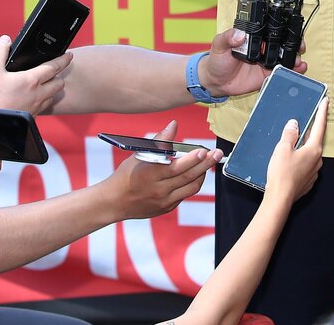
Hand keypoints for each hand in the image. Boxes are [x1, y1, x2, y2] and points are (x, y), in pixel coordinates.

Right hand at [0, 36, 72, 113]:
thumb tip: (6, 39)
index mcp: (31, 80)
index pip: (54, 67)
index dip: (63, 59)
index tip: (69, 55)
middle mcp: (38, 94)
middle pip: (59, 83)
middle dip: (59, 75)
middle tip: (54, 70)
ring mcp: (36, 107)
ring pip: (53, 96)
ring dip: (53, 89)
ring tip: (46, 84)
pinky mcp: (32, 117)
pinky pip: (44, 107)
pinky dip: (44, 100)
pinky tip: (35, 98)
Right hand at [105, 120, 220, 218]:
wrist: (115, 201)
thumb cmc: (127, 174)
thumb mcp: (140, 154)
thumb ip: (160, 141)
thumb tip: (174, 124)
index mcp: (150, 174)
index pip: (176, 167)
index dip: (192, 160)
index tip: (204, 150)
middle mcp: (158, 189)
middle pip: (188, 177)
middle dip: (206, 164)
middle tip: (218, 153)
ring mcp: (164, 201)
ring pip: (191, 187)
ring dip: (202, 174)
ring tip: (209, 162)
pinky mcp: (168, 208)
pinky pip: (185, 194)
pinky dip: (192, 182)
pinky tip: (196, 173)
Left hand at [200, 27, 306, 99]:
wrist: (216, 82)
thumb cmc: (217, 60)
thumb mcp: (219, 45)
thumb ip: (227, 37)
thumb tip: (239, 35)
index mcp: (253, 37)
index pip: (270, 30)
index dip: (282, 29)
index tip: (290, 30)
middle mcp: (262, 48)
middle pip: (282, 43)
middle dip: (294, 43)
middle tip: (300, 46)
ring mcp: (266, 61)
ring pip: (285, 57)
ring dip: (295, 58)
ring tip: (299, 61)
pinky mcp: (267, 74)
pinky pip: (282, 71)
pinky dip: (292, 71)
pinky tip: (299, 69)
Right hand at [263, 100, 327, 206]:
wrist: (280, 198)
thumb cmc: (281, 173)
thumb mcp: (283, 149)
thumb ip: (289, 134)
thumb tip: (294, 124)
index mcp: (313, 149)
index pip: (319, 126)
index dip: (322, 112)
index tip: (326, 101)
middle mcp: (317, 160)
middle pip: (315, 139)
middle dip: (310, 129)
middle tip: (307, 119)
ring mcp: (313, 171)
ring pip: (310, 152)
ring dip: (304, 145)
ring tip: (294, 139)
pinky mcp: (307, 180)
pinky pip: (306, 164)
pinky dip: (301, 157)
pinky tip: (291, 158)